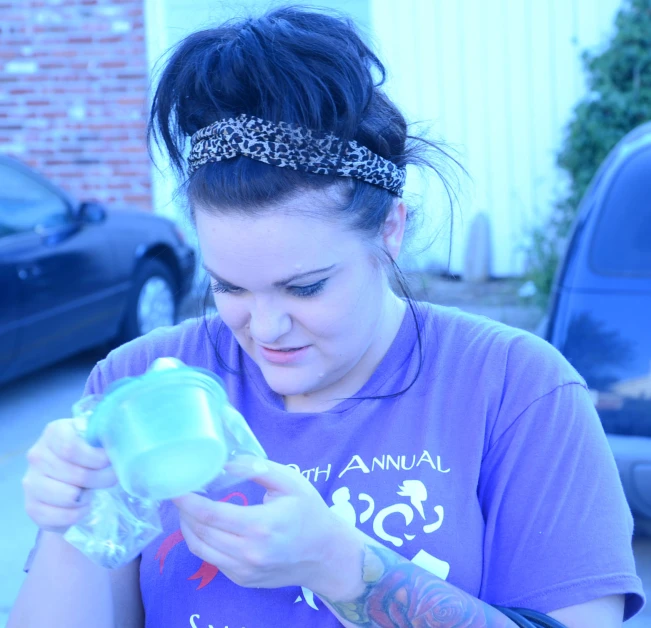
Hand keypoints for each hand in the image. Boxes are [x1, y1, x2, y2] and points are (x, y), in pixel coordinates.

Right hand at [22, 418, 117, 533]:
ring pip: (68, 496)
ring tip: (91, 491)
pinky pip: (61, 516)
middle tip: (110, 479)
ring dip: (87, 497)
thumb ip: (104, 439)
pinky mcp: (31, 506)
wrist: (68, 478)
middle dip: (101, 479)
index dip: (96, 458)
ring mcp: (31, 481)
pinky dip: (77, 514)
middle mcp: (37, 455)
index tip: (109, 462)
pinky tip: (82, 505)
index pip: (71, 448)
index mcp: (54, 432)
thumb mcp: (95, 439)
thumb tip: (123, 445)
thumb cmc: (87, 454)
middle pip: (76, 474)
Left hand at [172, 457, 363, 597]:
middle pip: (199, 531)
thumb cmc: (310, 513)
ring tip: (188, 508)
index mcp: (259, 526)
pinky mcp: (242, 579)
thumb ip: (258, 469)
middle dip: (183, 511)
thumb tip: (225, 463)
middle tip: (180, 491)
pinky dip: (202, 540)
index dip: (186, 500)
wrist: (326, 555)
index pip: (209, 513)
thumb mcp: (290, 482)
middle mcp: (247, 553)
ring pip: (200, 549)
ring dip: (188, 527)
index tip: (174, 486)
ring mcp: (243, 571)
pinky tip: (207, 525)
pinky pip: (212, 559)